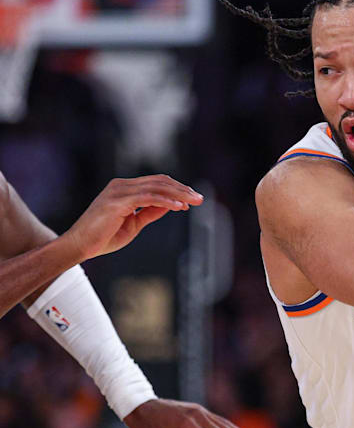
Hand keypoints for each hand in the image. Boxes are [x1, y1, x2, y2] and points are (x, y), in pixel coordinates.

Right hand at [60, 175, 203, 260]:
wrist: (79, 247)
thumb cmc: (103, 237)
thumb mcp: (134, 224)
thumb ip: (150, 212)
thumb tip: (170, 206)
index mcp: (123, 188)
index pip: (156, 182)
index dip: (176, 189)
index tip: (191, 199)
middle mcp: (120, 186)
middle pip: (159, 181)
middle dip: (182, 189)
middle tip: (200, 198)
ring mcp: (118, 192)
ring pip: (156, 187)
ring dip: (178, 194)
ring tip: (194, 201)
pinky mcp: (116, 202)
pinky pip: (147, 198)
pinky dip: (165, 201)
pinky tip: (178, 207)